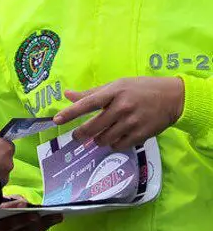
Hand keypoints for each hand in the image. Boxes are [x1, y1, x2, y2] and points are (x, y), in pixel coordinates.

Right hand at [0, 197, 62, 230]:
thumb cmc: (0, 212)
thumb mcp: (3, 202)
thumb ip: (12, 201)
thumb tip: (26, 203)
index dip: (10, 207)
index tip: (24, 203)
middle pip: (8, 228)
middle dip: (25, 220)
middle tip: (39, 214)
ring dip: (36, 227)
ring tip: (49, 218)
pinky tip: (45, 225)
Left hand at [53, 76, 184, 149]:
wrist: (173, 97)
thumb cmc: (141, 89)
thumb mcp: (117, 85)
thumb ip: (92, 93)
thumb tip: (68, 94)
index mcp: (114, 92)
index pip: (88, 103)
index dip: (71, 112)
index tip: (56, 120)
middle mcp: (122, 107)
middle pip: (94, 126)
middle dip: (81, 134)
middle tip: (76, 137)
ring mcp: (132, 122)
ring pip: (105, 139)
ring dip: (98, 140)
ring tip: (99, 136)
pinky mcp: (142, 134)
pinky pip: (119, 145)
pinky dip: (113, 144)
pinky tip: (114, 139)